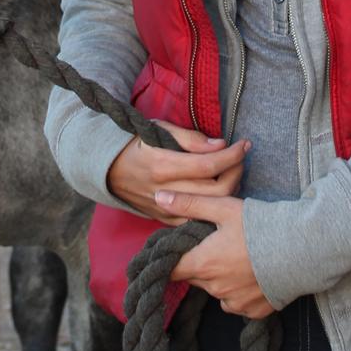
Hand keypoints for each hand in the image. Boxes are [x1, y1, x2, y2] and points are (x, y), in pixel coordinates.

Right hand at [107, 123, 248, 221]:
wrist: (106, 169)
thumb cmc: (134, 143)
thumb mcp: (158, 130)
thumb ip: (189, 138)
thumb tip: (219, 145)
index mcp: (162, 164)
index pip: (208, 165)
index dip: (232, 155)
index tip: (244, 144)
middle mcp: (164, 190)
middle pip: (215, 190)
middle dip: (236, 172)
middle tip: (240, 158)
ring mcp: (164, 209)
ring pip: (209, 208)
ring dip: (229, 190)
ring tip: (232, 172)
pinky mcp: (164, 220)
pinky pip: (196, 219)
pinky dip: (212, 207)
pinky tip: (219, 193)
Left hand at [160, 192, 274, 319]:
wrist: (300, 250)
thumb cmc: (259, 226)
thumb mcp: (222, 208)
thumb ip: (189, 204)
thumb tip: (158, 196)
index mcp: (203, 264)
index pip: (171, 268)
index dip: (170, 258)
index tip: (175, 249)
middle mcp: (215, 288)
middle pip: (194, 277)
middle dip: (198, 262)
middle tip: (213, 244)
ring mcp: (234, 302)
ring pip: (215, 290)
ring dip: (218, 277)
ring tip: (237, 256)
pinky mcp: (253, 311)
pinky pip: (236, 302)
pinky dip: (238, 290)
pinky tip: (251, 273)